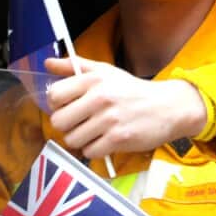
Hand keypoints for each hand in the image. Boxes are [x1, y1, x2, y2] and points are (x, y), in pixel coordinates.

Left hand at [44, 56, 205, 158]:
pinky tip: (105, 141)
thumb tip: (47, 63)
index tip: (67, 106)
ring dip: (81, 139)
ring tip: (94, 132)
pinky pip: (90, 152)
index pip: (54, 95)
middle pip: (59, 121)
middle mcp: (100, 98)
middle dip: (67, 125)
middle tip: (79, 123)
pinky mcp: (118, 139)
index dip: (57, 104)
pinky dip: (95, 150)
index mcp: (94, 79)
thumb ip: (75, 66)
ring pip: (72, 139)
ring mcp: (109, 120)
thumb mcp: (106, 71)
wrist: (168, 107)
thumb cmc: (133, 90)